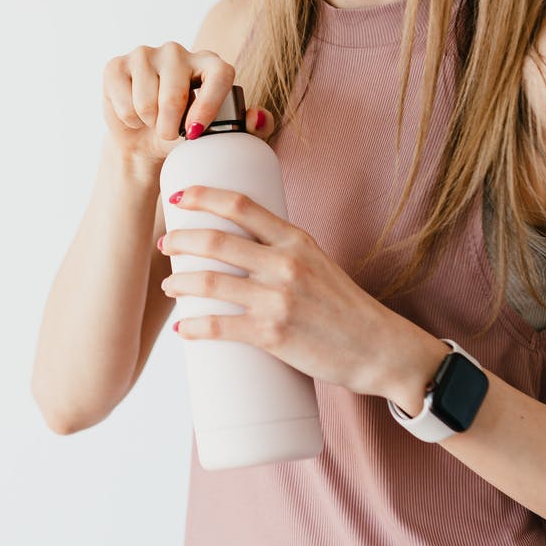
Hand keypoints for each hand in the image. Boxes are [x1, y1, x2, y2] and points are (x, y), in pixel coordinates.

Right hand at [99, 43, 274, 167]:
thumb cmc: (187, 134)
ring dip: (148, 122)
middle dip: (170, 126)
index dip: (209, 104)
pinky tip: (132, 113)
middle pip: (175, 93)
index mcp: (210, 63)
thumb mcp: (222, 135)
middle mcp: (178, 52)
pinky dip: (127, 117)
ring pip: (145, 100)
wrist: (145, 139)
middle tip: (170, 133)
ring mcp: (145, 54)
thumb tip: (256, 117)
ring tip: (152, 120)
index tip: (196, 131)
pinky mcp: (117, 65)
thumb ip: (250, 128)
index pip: (219, 74)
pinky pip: (122, 99)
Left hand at [160, 184, 441, 400]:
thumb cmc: (345, 307)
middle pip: (216, 241)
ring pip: (209, 282)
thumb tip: (237, 247)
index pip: (242, 205)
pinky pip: (219, 326)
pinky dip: (193, 326)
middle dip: (180, 241)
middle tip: (166, 246)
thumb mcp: (317, 262)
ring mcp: (278, 300)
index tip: (180, 197)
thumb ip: (281, 251)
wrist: (379, 348)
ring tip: (169, 286)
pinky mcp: (273, 335)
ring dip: (178, 283)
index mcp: (296, 240)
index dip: (204, 196)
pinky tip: (183, 328)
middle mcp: (285, 264)